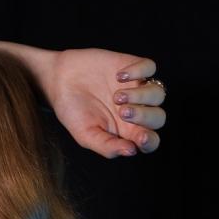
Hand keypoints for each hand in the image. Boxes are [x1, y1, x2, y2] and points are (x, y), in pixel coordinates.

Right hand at [38, 48, 167, 158]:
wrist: (60, 80)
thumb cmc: (72, 111)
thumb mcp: (85, 135)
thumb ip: (107, 146)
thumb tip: (131, 151)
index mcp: (127, 132)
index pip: (150, 141)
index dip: (150, 141)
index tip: (140, 137)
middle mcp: (136, 111)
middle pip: (158, 118)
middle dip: (144, 116)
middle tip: (122, 111)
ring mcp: (136, 88)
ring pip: (158, 94)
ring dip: (141, 96)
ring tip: (117, 95)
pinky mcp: (133, 67)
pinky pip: (150, 67)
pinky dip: (139, 71)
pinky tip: (119, 75)